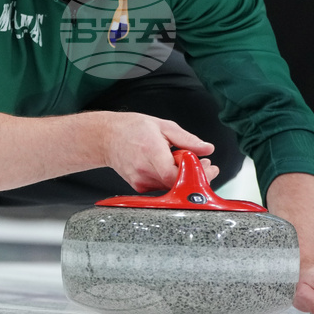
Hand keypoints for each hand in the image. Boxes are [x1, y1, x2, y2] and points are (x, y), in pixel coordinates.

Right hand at [98, 112, 218, 192]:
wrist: (107, 138)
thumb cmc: (132, 129)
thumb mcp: (163, 126)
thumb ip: (187, 139)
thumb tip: (207, 149)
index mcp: (151, 151)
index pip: (174, 175)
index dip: (194, 174)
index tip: (206, 166)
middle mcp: (144, 170)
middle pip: (177, 183)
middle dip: (195, 175)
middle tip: (204, 164)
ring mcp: (141, 181)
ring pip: (172, 186)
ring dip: (183, 176)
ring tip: (184, 160)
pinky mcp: (139, 187)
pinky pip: (163, 187)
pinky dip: (171, 179)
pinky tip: (170, 166)